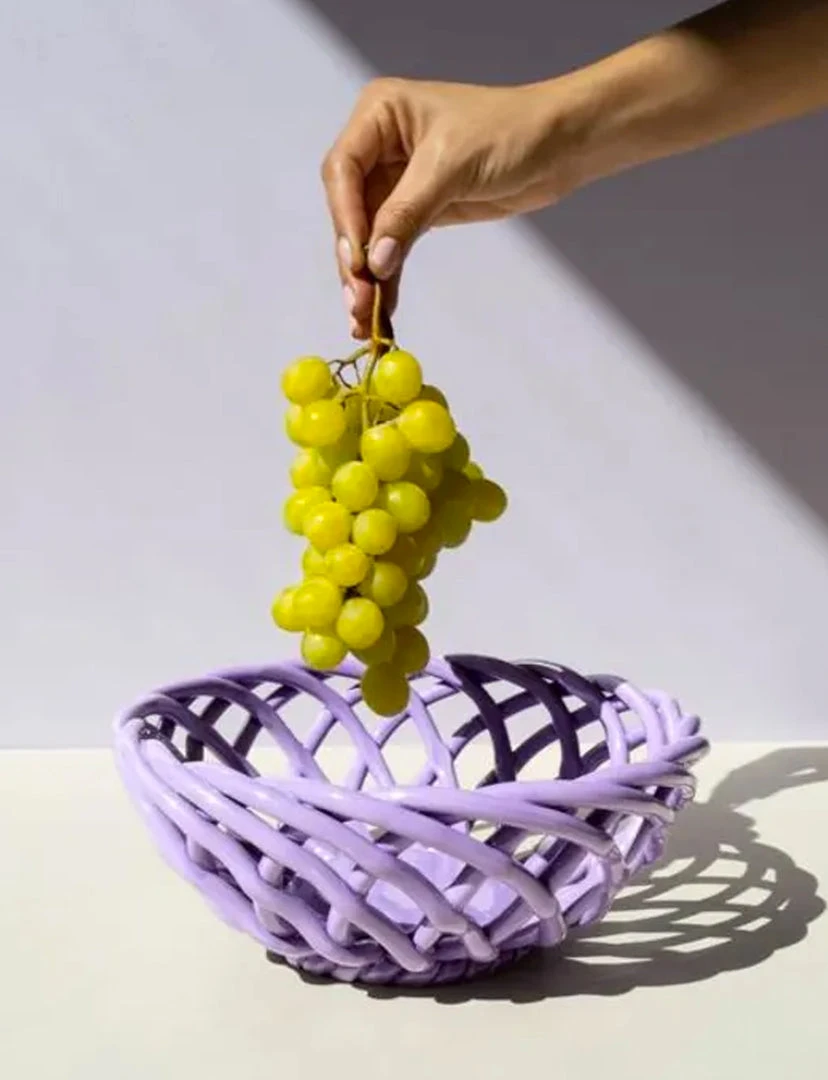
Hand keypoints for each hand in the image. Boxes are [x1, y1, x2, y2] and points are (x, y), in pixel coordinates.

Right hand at [321, 77, 577, 337]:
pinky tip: (384, 311)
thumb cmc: (509, 132)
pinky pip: (393, 248)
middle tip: (358, 303)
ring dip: (366, 278)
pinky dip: (388, 278)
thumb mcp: (452, 166)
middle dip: (352, 258)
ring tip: (364, 321)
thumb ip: (407, 213)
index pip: (343, 170)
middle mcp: (379, 146)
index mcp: (379, 114)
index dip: (346, 218)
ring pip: (368, 236)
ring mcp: (396, 181)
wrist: (560, 144)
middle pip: (349, 209)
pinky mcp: (418, 211)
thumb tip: (374, 262)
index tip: (357, 261)